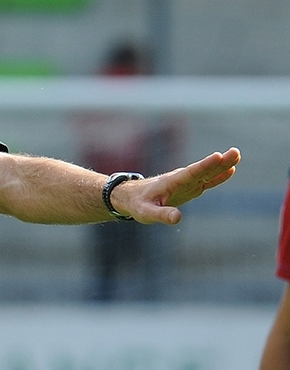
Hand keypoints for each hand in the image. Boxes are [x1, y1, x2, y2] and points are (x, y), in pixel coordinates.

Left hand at [113, 147, 240, 224]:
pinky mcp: (189, 187)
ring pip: (207, 172)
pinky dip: (218, 176)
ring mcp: (186, 182)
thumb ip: (161, 215)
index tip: (218, 156)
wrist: (131, 196)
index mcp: (171, 183)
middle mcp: (181, 179)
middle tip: (236, 152)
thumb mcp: (147, 213)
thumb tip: (178, 218)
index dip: (204, 166)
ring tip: (237, 155)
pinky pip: (206, 180)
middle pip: (203, 169)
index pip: (190, 173)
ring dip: (222, 165)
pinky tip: (230, 170)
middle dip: (219, 162)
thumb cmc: (138, 204)